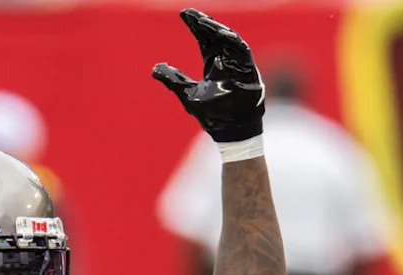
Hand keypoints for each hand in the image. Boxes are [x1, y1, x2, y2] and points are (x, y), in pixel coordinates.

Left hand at [152, 8, 263, 142]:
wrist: (229, 131)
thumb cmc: (212, 116)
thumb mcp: (187, 94)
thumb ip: (173, 80)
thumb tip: (155, 68)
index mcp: (212, 64)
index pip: (204, 39)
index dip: (195, 26)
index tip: (183, 14)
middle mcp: (226, 61)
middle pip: (215, 36)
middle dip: (203, 23)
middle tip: (190, 14)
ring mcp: (237, 65)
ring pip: (229, 40)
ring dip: (216, 30)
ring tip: (203, 22)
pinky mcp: (248, 71)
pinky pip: (242, 51)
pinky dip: (233, 42)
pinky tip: (221, 34)